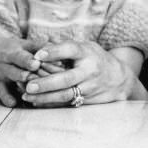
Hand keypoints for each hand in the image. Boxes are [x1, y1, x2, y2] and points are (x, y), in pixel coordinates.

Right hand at [0, 37, 43, 106]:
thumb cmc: (11, 51)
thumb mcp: (22, 45)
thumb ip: (41, 46)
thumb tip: (60, 45)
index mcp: (17, 48)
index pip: (29, 50)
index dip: (38, 54)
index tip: (47, 60)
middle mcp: (8, 58)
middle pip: (19, 60)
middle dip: (28, 64)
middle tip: (37, 68)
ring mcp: (1, 72)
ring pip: (13, 75)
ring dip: (22, 80)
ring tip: (32, 86)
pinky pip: (2, 93)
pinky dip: (7, 98)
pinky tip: (14, 103)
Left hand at [21, 40, 146, 106]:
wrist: (120, 79)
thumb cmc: (95, 59)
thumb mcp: (85, 47)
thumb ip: (65, 46)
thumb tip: (41, 43)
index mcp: (87, 52)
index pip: (70, 50)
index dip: (54, 52)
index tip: (37, 55)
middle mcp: (89, 70)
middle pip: (66, 79)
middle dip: (46, 83)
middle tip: (28, 85)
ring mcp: (90, 88)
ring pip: (65, 95)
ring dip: (45, 97)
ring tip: (27, 96)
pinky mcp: (89, 101)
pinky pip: (68, 104)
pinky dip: (51, 104)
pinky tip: (37, 102)